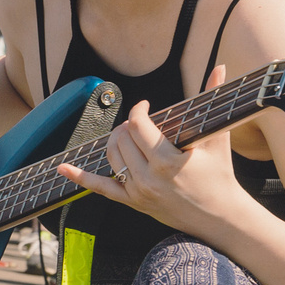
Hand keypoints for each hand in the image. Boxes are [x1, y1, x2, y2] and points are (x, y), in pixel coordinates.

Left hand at [57, 79, 247, 239]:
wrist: (220, 217)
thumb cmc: (220, 176)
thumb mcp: (216, 138)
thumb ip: (213, 99)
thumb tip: (221, 67)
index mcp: (167, 161)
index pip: (138, 126)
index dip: (139, 110)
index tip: (146, 106)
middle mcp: (149, 179)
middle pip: (122, 138)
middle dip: (128, 125)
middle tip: (141, 122)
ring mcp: (138, 193)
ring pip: (111, 156)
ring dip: (116, 140)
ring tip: (130, 134)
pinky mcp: (133, 203)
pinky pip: (101, 189)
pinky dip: (80, 177)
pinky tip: (63, 168)